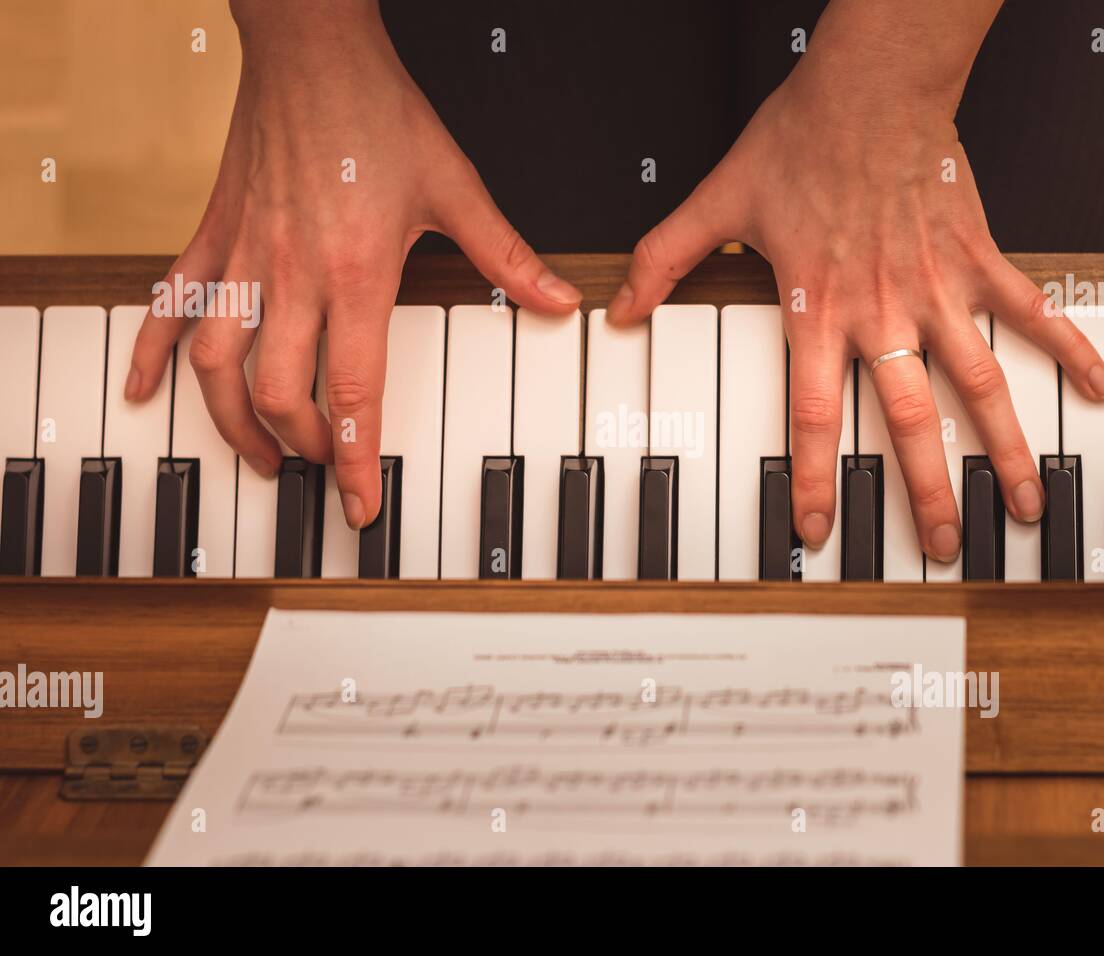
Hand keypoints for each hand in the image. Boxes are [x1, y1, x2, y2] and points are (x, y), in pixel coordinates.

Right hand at [126, 0, 580, 528]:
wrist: (312, 51)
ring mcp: (243, 259)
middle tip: (323, 468)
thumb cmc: (378, 113)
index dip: (356, 460)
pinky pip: (168, 302)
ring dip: (232, 420)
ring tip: (260, 454)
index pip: (352, 393)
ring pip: (215, 364)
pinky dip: (151, 351)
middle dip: (303, 447)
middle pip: (280, 393)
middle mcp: (291, 276)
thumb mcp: (456, 188)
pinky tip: (145, 390)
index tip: (362, 505)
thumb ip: (506, 257)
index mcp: (356, 274)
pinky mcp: (213, 235)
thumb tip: (556, 300)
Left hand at [606, 0, 1103, 560]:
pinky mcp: (977, 258)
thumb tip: (620, 308)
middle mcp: (882, 312)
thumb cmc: (800, 138)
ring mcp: (938, 290)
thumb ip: (664, 262)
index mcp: (818, 311)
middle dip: (927, 493)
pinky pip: (1032, 311)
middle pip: (911, 421)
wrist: (868, 83)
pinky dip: (1068, 349)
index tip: (822, 530)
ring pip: (980, 384)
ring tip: (1026, 503)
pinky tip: (1094, 389)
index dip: (818, 481)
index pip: (815, 418)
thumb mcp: (716, 202)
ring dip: (1004, 449)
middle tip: (944, 546)